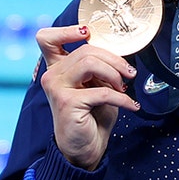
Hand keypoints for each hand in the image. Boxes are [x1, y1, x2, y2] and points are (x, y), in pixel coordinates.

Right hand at [36, 24, 138, 170]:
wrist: (85, 149)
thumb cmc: (92, 117)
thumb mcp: (97, 86)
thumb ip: (99, 68)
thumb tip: (118, 55)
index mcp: (57, 68)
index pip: (47, 38)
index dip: (66, 30)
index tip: (88, 33)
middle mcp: (52, 75)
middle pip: (85, 50)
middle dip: (114, 59)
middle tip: (129, 74)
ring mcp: (56, 87)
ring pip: (90, 63)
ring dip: (115, 74)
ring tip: (125, 86)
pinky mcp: (66, 102)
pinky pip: (102, 91)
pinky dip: (123, 98)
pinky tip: (131, 105)